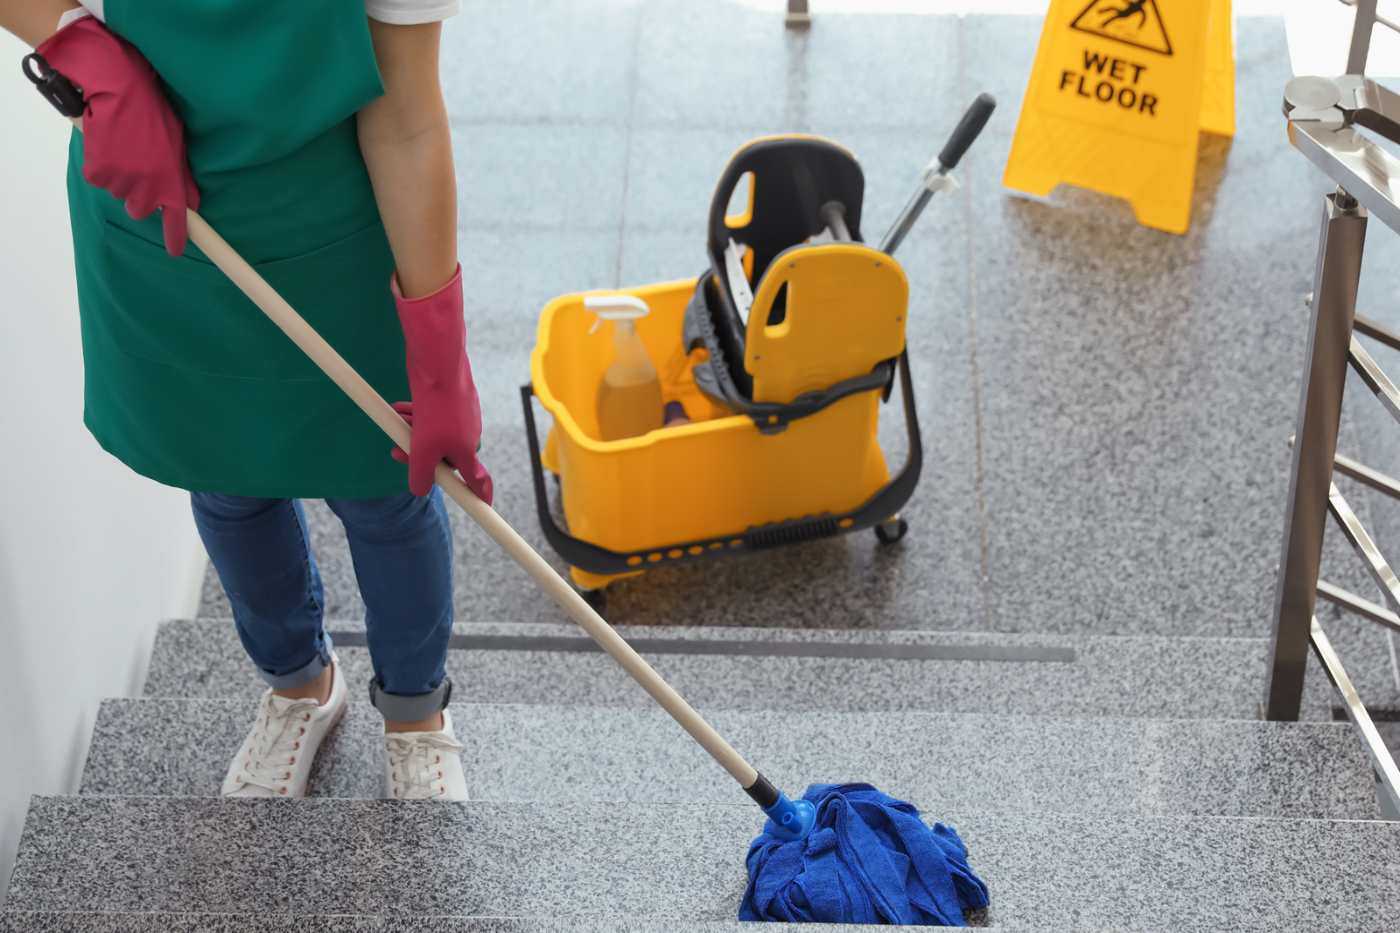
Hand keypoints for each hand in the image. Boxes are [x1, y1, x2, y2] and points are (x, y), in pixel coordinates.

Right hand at [37, 16, 198, 255]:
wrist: (121, 91)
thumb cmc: (152, 114)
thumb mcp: (177, 146)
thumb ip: (183, 177)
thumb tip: (192, 204)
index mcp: (171, 181)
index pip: (177, 220)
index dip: (176, 238)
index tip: (175, 251)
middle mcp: (147, 187)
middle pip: (140, 211)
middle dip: (139, 197)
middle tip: (138, 170)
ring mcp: (122, 182)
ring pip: (118, 193)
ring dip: (120, 177)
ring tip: (123, 148)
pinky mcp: (98, 173)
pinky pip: (99, 179)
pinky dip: (100, 166)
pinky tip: (106, 146)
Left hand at [390, 266, 492, 503]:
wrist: (439, 364)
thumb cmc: (435, 408)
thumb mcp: (422, 449)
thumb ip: (421, 475)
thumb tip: (419, 490)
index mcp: (467, 451)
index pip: (478, 481)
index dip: (481, 496)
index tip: (486, 507)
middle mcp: (468, 436)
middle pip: (443, 457)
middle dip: (419, 455)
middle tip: (397, 451)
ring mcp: (461, 417)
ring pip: (433, 435)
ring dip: (413, 433)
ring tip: (399, 421)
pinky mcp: (452, 401)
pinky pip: (432, 417)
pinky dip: (416, 416)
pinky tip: (401, 408)